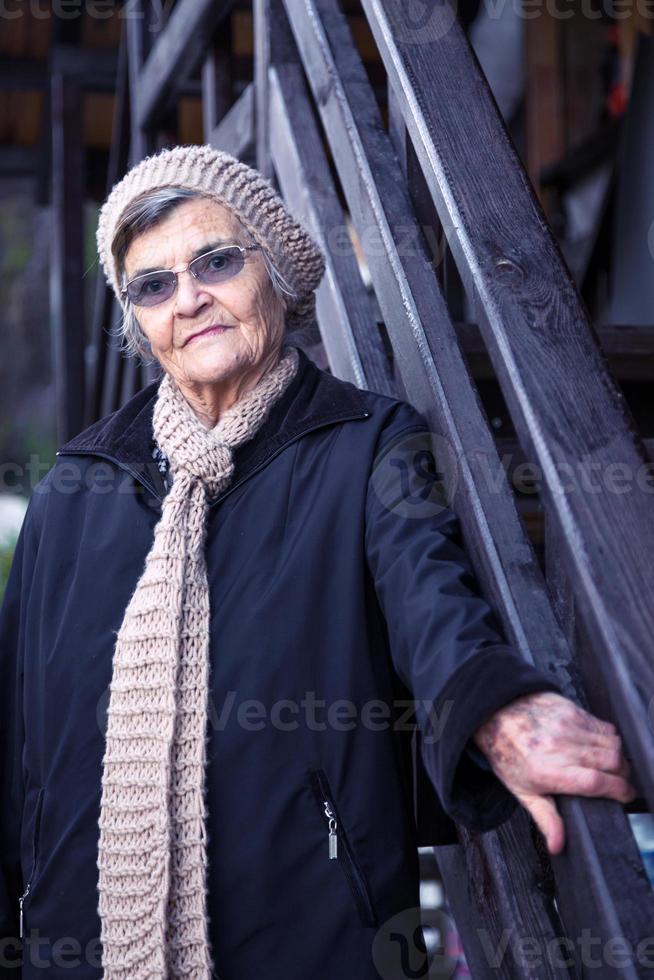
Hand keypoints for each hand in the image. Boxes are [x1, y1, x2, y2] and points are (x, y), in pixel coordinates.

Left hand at [472, 691, 636, 854]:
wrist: (496, 715)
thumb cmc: (508, 754)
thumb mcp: (522, 791)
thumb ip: (545, 818)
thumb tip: (557, 845)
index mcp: (550, 771)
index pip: (596, 783)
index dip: (619, 791)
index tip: (625, 797)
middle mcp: (562, 747)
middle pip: (612, 762)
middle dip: (623, 776)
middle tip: (618, 783)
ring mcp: (568, 726)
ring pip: (613, 743)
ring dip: (618, 757)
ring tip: (611, 767)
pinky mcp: (572, 710)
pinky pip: (604, 726)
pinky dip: (609, 739)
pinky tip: (600, 747)